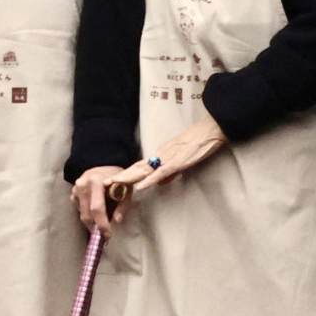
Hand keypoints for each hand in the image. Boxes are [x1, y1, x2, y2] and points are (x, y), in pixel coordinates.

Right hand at [72, 165, 133, 236]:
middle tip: (104, 236)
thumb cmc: (117, 176)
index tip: (108, 234)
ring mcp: (75, 189)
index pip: (97, 208)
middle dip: (95, 227)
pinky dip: (88, 214)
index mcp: (96, 182)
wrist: (103, 163)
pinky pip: (79, 209)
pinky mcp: (72, 193)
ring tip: (102, 225)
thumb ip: (123, 204)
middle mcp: (83, 185)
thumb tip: (117, 220)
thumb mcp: (126, 187)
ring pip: (82, 214)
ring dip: (92, 222)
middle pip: (86, 214)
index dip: (102, 223)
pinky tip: (96, 213)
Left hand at [114, 113, 229, 196]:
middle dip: (121, 176)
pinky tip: (140, 186)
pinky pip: (161, 173)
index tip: (112, 181)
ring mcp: (169, 158)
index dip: (126, 174)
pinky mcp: (178, 162)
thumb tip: (159, 183)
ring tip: (114, 184)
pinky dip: (150, 180)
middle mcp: (161, 156)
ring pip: (145, 170)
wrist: (212, 130)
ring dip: (128, 178)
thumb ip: (170, 172)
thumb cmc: (200, 142)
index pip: (140, 167)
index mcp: (162, 155)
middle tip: (103, 183)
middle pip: (137, 168)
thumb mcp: (183, 159)